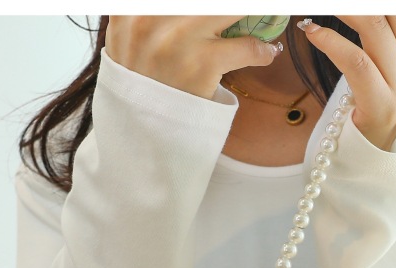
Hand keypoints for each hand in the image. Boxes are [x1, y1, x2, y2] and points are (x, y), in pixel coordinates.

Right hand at [105, 16, 281, 98]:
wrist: (140, 128)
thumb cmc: (140, 80)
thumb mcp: (129, 36)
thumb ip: (150, 15)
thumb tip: (191, 13)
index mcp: (134, 7)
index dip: (203, 5)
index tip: (220, 13)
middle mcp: (153, 15)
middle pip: (211, 2)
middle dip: (231, 8)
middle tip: (246, 14)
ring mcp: (180, 37)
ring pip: (232, 9)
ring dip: (252, 14)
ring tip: (262, 17)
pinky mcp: (202, 62)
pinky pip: (246, 47)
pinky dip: (261, 50)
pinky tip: (266, 53)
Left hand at [299, 16, 395, 150]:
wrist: (372, 154)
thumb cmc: (378, 102)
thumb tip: (379, 13)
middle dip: (369, 2)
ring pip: (376, 29)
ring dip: (347, 10)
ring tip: (326, 3)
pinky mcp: (379, 103)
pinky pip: (355, 60)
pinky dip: (330, 41)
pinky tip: (313, 31)